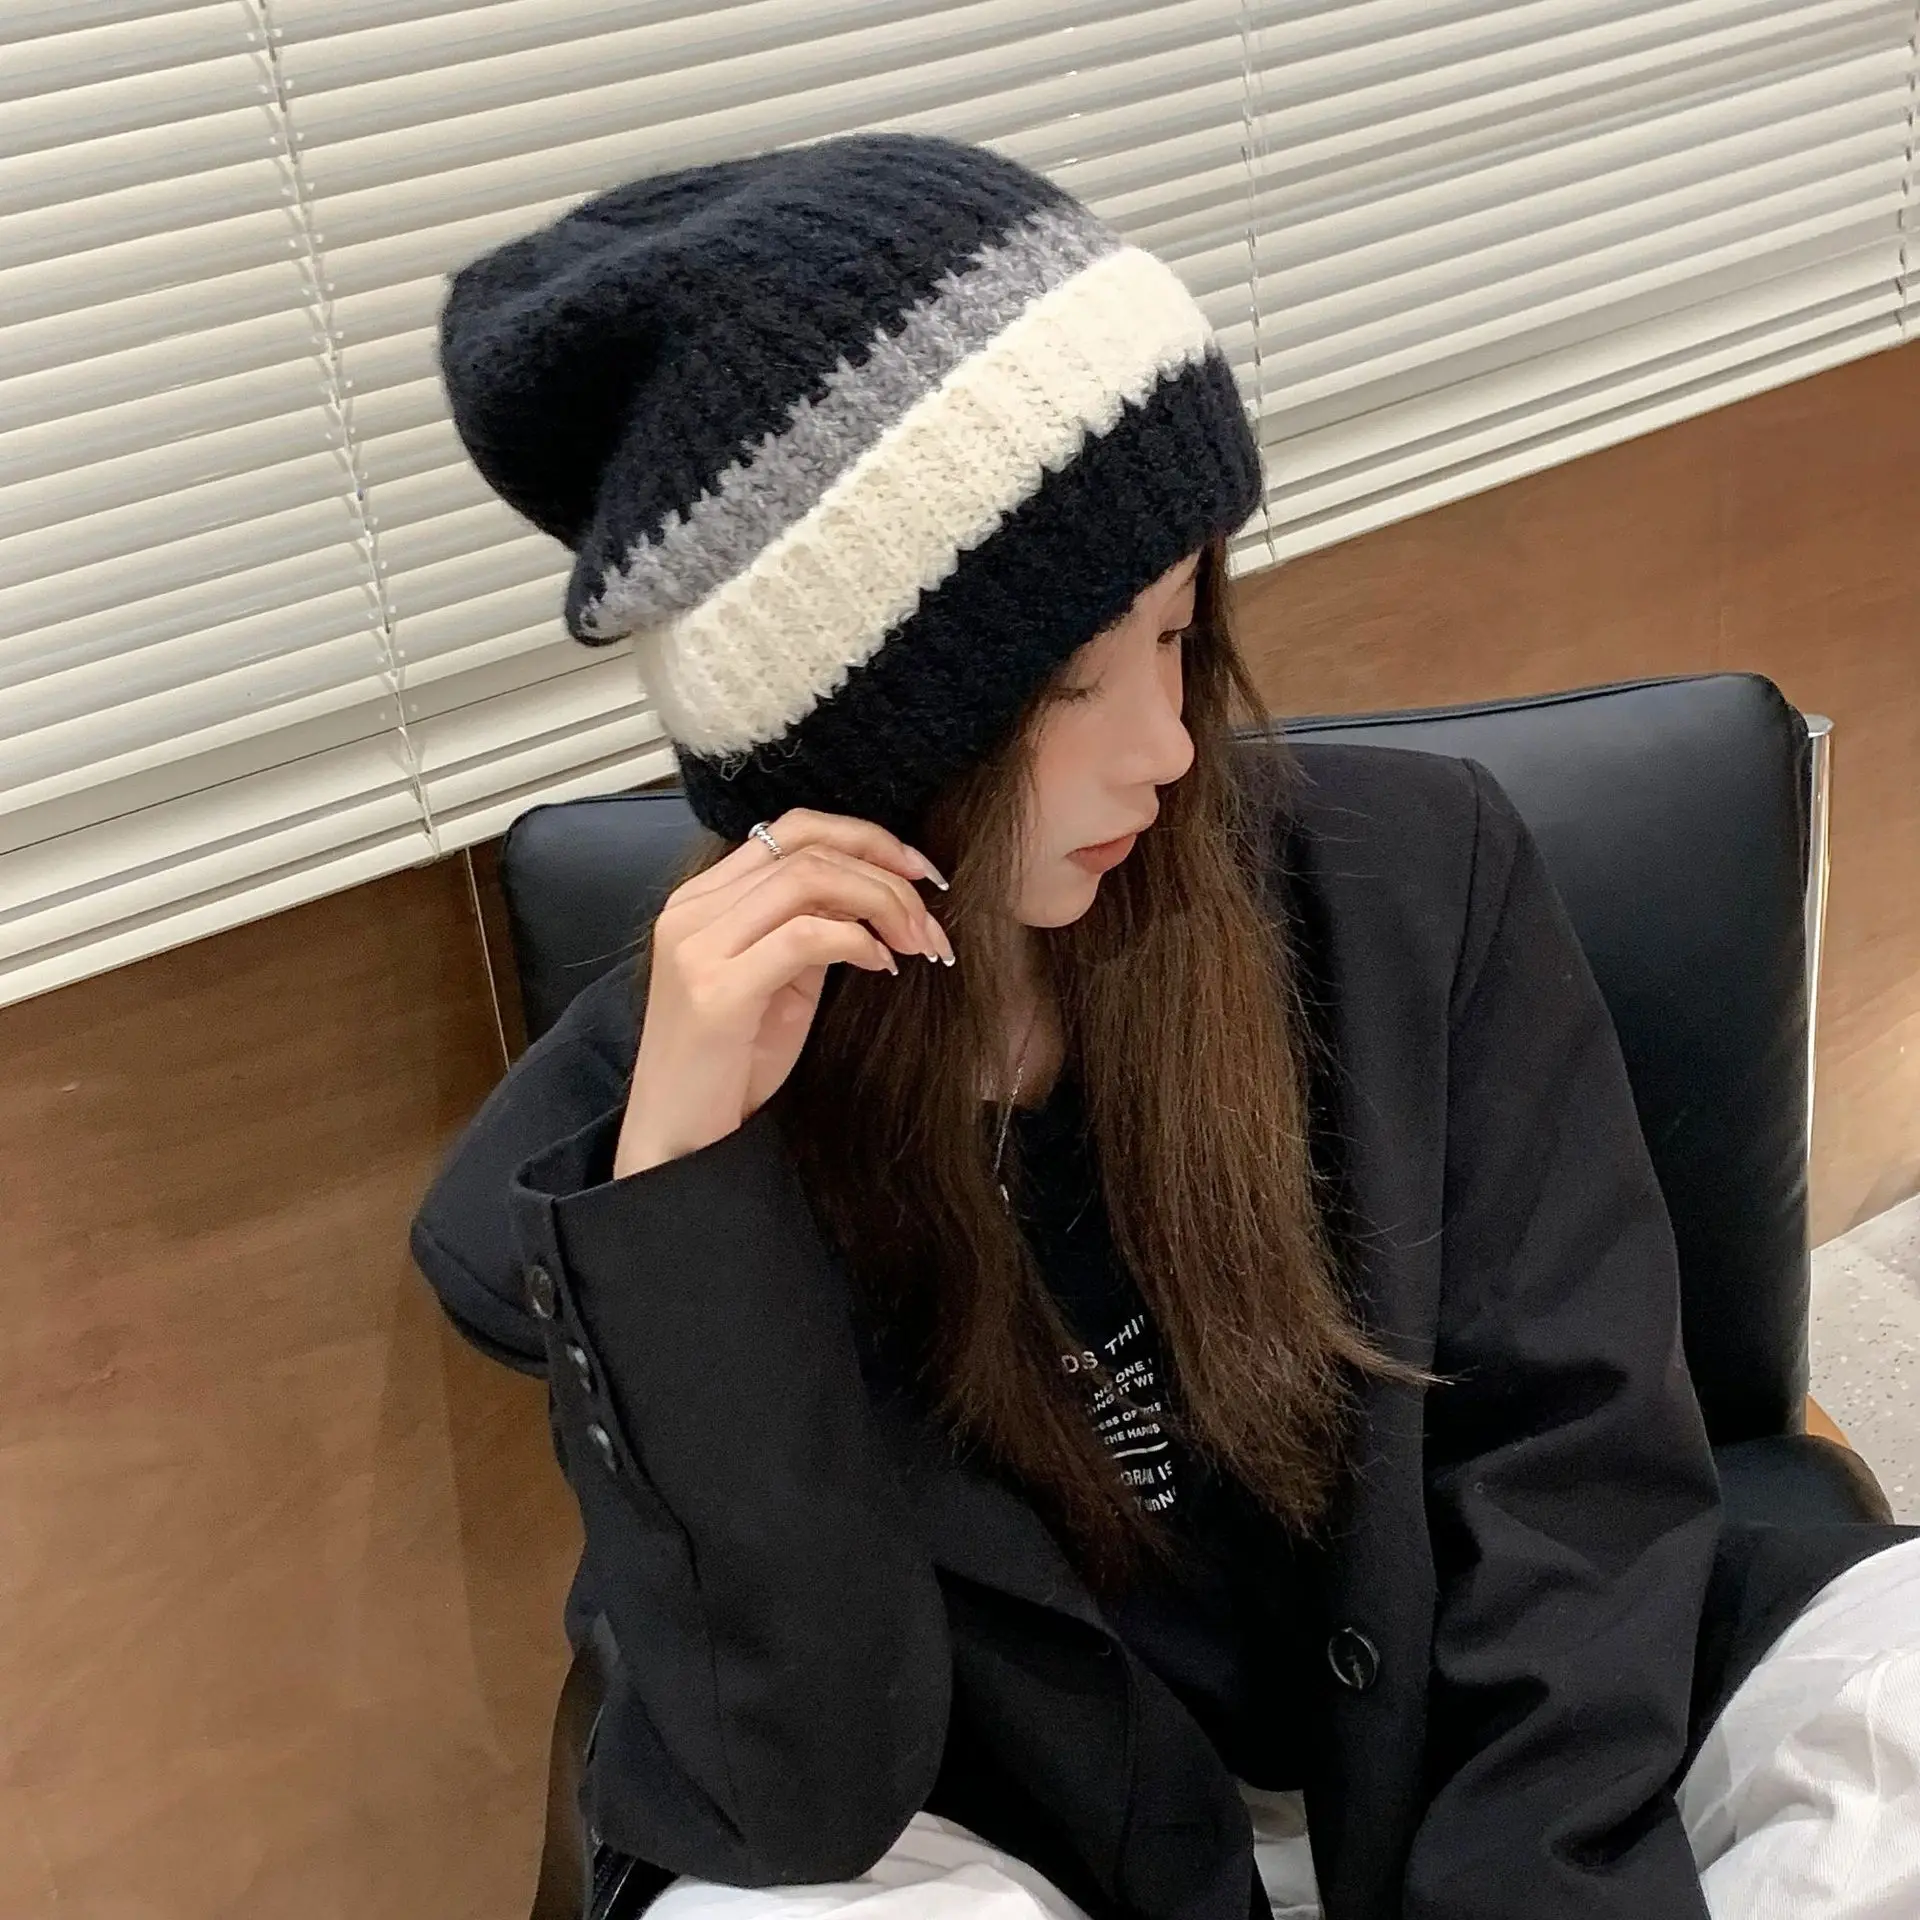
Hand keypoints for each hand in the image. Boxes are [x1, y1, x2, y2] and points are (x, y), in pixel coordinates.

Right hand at [613, 810, 955, 1176]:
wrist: (678, 1140)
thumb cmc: (731, 1066)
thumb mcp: (776, 982)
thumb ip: (806, 929)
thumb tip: (875, 897)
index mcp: (702, 899)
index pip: (792, 829)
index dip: (866, 837)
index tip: (920, 871)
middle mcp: (692, 910)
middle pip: (808, 847)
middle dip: (887, 873)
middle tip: (932, 919)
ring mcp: (698, 947)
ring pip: (810, 880)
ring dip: (883, 904)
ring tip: (917, 943)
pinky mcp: (717, 991)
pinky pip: (806, 936)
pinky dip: (858, 942)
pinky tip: (883, 967)